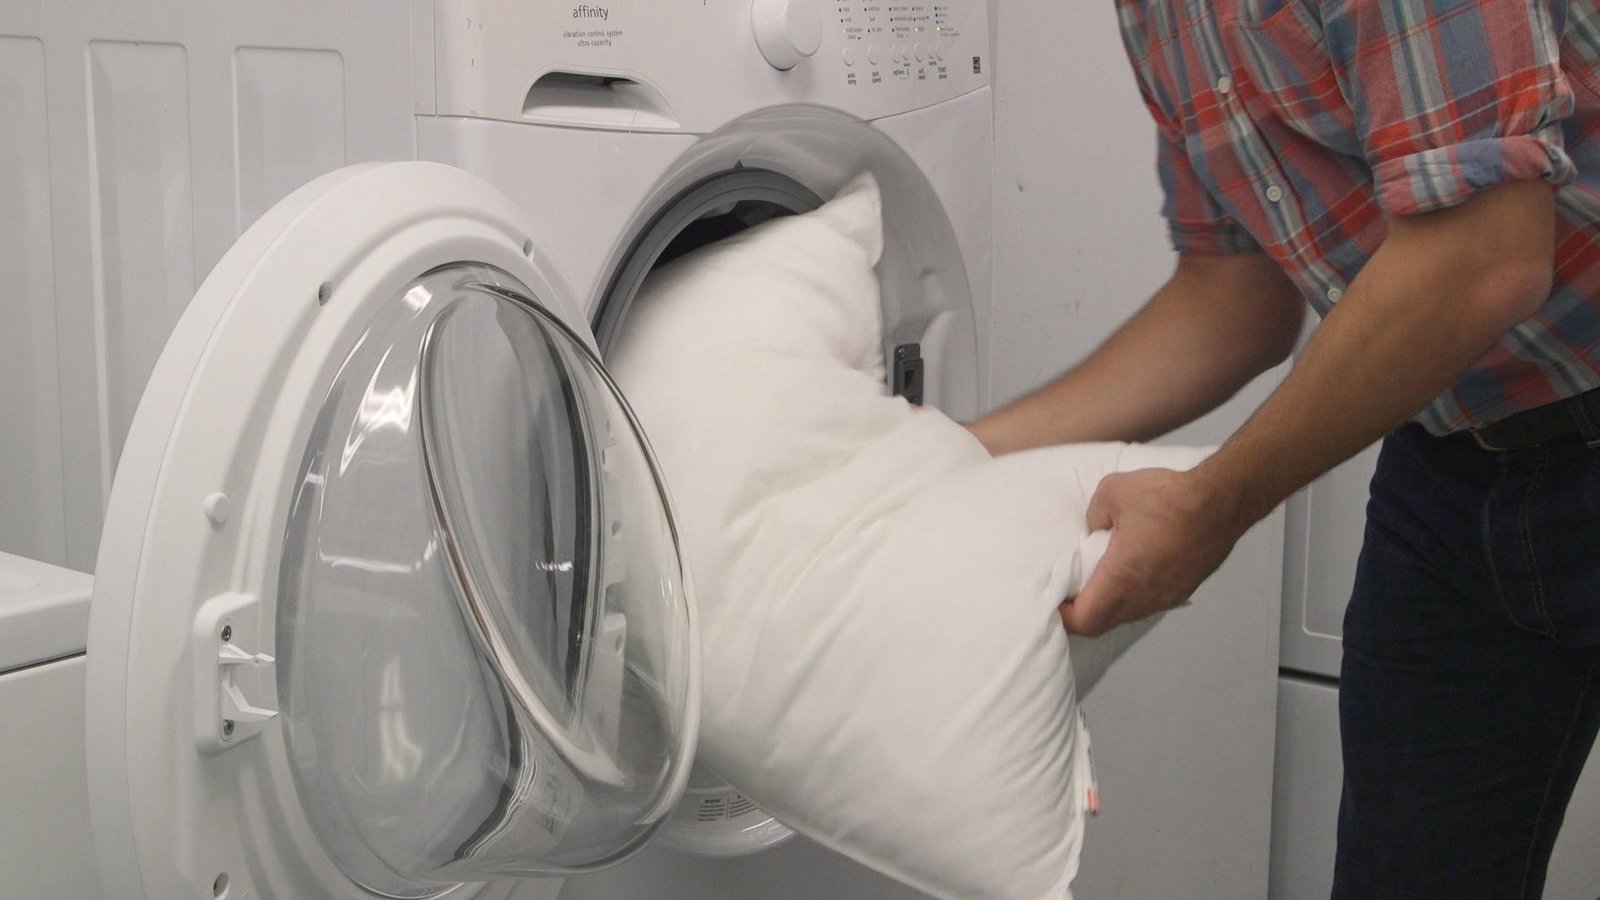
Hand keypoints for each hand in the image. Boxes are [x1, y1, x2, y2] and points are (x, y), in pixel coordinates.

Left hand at [1059, 466, 1246, 635]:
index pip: (1085, 621)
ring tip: (1101, 580)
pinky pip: (1151, 602)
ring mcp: (1167, 596)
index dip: (1064, 617)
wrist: (1222, 501)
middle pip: (1105, 623)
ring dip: (1111, 605)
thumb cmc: (1167, 497)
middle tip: (1072, 594)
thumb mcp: (1112, 492)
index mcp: (1121, 579)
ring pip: (1129, 615)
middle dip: (1084, 614)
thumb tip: (1096, 528)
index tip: (1055, 600)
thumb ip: (1094, 515)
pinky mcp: (1185, 588)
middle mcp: (1144, 596)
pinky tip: (1134, 572)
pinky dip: (1134, 596)